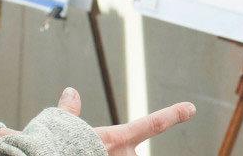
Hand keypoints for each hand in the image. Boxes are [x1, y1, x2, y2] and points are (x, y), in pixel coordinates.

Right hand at [0, 88, 196, 155]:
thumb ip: (69, 111)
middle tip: (106, 147)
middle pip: (135, 154)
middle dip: (124, 153)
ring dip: (108, 153)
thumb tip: (71, 92)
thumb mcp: (61, 126)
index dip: (173, 115)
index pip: (152, 123)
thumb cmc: (52, 147)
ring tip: (91, 149)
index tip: (191, 108)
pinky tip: (96, 154)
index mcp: (115, 140)